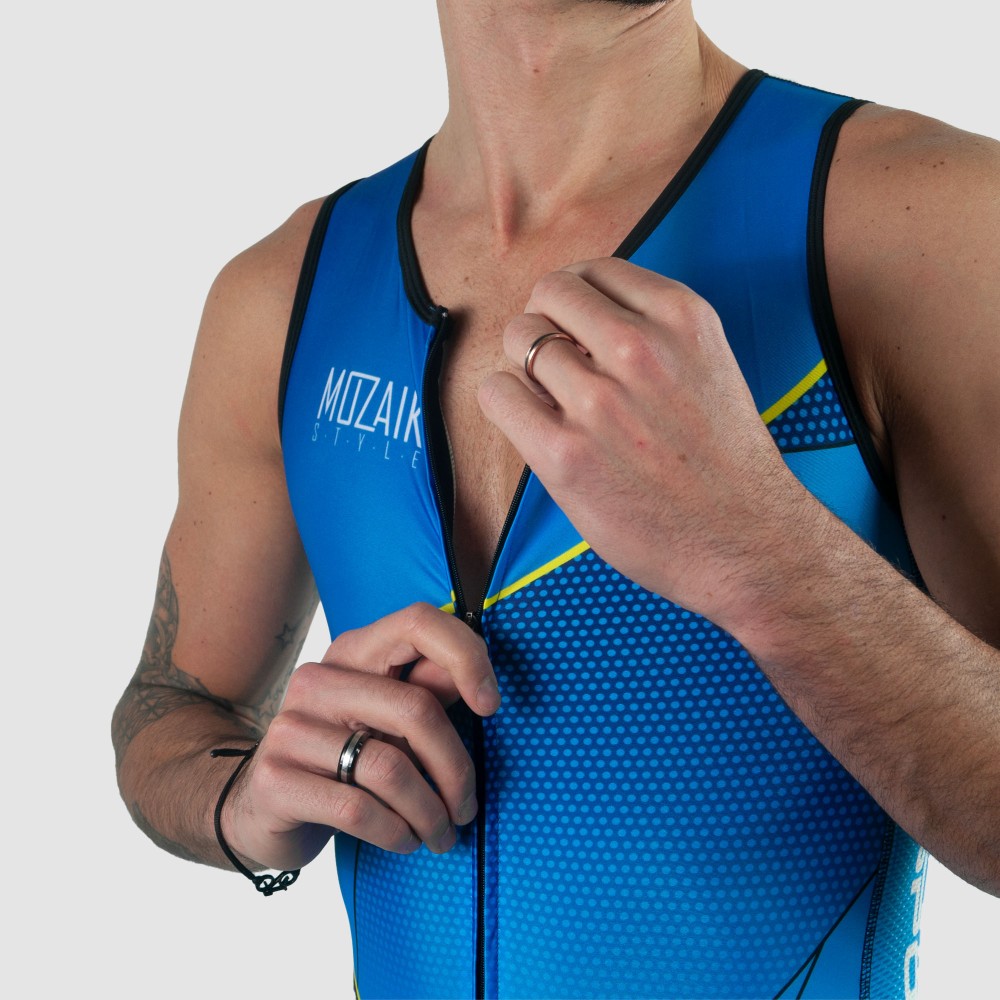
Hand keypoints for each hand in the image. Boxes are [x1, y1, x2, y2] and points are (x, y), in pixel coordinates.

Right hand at [222, 603, 499, 870]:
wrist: (259, 810)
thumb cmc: (341, 760)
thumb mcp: (385, 720)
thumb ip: (427, 692)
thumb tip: (476, 680)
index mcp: (352, 652)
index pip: (417, 622)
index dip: (466, 655)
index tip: (491, 706)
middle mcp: (318, 679)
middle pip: (416, 709)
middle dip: (456, 769)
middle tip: (466, 808)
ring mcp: (291, 727)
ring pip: (391, 767)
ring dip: (429, 813)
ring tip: (440, 835)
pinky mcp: (276, 779)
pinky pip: (359, 808)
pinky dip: (396, 832)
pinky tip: (405, 841)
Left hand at [478, 258, 811, 630]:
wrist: (747, 542)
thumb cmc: (723, 461)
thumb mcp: (709, 364)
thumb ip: (653, 330)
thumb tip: (576, 315)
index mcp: (682, 318)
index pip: (593, 270)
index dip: (575, 300)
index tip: (575, 329)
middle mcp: (640, 349)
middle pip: (548, 294)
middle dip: (544, 323)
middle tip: (554, 364)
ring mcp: (600, 402)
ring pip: (518, 340)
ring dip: (523, 366)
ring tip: (550, 401)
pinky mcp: (565, 455)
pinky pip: (497, 394)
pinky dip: (504, 404)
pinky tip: (533, 426)